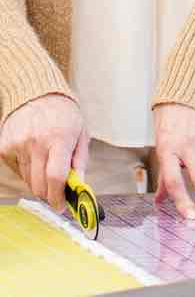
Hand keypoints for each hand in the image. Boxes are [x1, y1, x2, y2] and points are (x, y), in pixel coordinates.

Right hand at [0, 94, 87, 210]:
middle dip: (49, 193)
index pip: (56, 177)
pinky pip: (16, 170)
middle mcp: (37, 142)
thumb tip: (78, 186)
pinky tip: (34, 156)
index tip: (62, 206)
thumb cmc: (65, 115)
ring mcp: (19, 144)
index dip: (58, 196)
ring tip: (47, 164)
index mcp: (60, 138)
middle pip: (39, 183)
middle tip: (56, 192)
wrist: (39, 95)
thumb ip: (80, 161)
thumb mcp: (81, 133)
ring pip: (27, 180)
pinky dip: (25, 170)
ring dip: (38, 180)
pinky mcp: (5, 147)